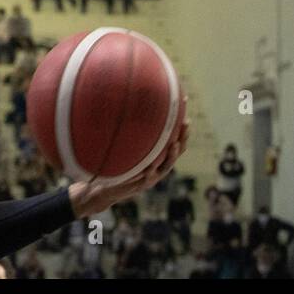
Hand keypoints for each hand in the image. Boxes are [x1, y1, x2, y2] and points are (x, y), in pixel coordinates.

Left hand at [69, 118, 190, 216]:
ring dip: (171, 156)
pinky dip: (149, 174)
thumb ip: (130, 133)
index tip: (185, 106)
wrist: (107, 188)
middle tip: (186, 124)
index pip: (173, 138)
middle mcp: (158, 166)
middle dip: (183, 138)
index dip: (180, 125)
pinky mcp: (139, 186)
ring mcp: (151, 177)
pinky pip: (146, 180)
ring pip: (165, 167)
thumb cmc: (117, 165)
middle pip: (176, 152)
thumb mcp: (126, 148)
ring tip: (174, 145)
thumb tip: (124, 105)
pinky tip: (149, 169)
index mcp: (157, 156)